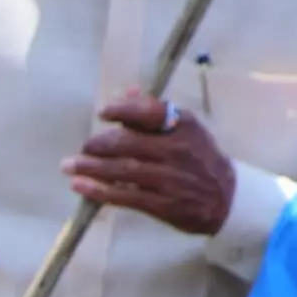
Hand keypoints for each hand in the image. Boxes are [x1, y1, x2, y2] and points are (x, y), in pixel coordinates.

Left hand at [62, 92, 236, 236]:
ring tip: (69, 166)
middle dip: (98, 145)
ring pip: (122, 170)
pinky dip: (100, 191)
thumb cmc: (199, 158)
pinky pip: (126, 196)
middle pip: (128, 144)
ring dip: (91, 167)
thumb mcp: (185, 129)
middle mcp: (177, 150)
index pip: (149, 112)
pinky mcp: (164, 205)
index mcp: (182, 126)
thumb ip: (154, 112)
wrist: (227, 198)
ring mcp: (170, 179)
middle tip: (83, 147)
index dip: (122, 111)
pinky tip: (81, 186)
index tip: (102, 113)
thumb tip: (125, 92)